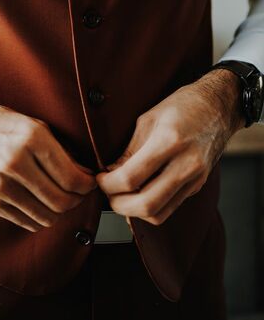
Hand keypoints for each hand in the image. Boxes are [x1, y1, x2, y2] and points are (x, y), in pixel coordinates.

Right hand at [0, 91, 96, 231]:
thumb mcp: (33, 123)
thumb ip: (60, 149)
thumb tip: (84, 174)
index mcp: (31, 138)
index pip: (70, 177)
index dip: (87, 184)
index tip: (90, 182)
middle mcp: (15, 163)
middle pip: (61, 200)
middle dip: (78, 199)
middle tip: (80, 192)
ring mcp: (1, 185)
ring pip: (47, 216)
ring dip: (61, 211)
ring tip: (64, 198)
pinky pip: (28, 221)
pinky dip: (42, 217)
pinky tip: (44, 204)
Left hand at [97, 69, 244, 224]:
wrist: (219, 107)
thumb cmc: (183, 106)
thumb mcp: (148, 119)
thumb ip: (129, 150)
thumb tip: (110, 173)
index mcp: (169, 141)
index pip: (132, 177)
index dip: (109, 184)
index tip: (100, 179)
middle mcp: (186, 164)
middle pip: (147, 204)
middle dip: (119, 205)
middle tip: (108, 193)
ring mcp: (195, 178)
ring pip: (159, 214)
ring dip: (134, 211)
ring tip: (121, 196)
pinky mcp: (197, 186)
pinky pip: (170, 207)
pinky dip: (150, 207)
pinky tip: (139, 194)